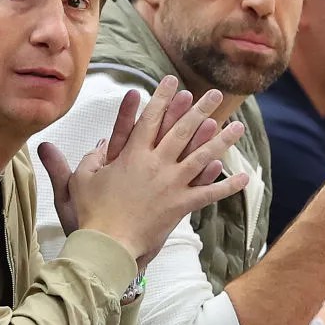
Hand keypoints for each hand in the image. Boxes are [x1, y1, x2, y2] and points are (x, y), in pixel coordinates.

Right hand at [38, 76, 248, 265]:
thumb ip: (91, 157)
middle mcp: (157, 164)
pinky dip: (226, 186)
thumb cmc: (92, 212)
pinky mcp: (181, 205)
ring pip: (203, 156)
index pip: (151, 118)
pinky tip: (243, 177)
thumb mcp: (82, 179)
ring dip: (222, 140)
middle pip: (183, 130)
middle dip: (200, 109)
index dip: (162, 97)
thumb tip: (101, 142)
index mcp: (133, 154)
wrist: (108, 244)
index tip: (172, 81)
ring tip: (238, 126)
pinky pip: (209, 194)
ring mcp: (172, 184)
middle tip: (215, 94)